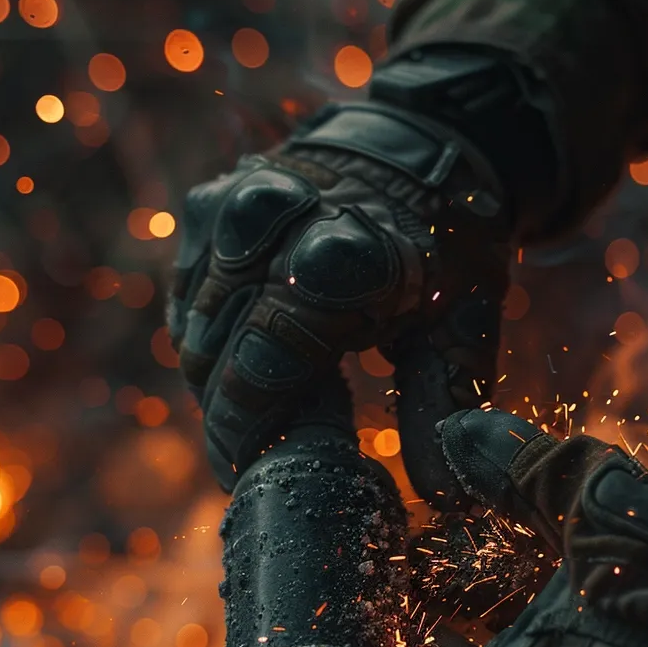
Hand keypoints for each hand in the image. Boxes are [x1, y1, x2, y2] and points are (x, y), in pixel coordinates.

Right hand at [166, 102, 511, 497]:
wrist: (413, 150)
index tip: (247, 473)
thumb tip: (439, 496)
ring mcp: (235, 205)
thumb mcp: (462, 323)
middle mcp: (282, 221)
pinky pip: (185, 295)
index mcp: (353, 254)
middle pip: (221, 346)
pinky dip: (206, 337)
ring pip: (195, 324)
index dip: (250, 426)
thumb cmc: (442, 248)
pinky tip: (240, 357)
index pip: (270, 357)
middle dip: (230, 411)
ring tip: (258, 405)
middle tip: (254, 450)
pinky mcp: (208, 203)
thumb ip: (442, 406)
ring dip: (216, 378)